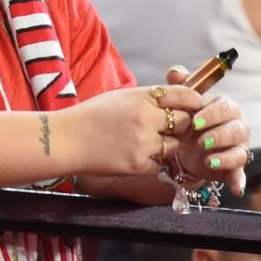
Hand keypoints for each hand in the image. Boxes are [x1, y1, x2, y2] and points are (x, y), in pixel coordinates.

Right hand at [64, 83, 204, 177]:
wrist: (66, 139)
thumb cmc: (92, 115)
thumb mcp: (121, 97)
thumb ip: (149, 99)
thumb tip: (176, 103)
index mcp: (142, 97)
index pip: (184, 96)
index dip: (193, 101)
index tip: (194, 106)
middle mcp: (146, 118)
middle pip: (185, 122)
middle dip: (180, 126)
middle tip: (166, 128)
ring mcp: (144, 143)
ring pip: (174, 146)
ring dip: (165, 145)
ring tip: (141, 141)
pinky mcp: (139, 165)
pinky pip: (159, 164)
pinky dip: (150, 161)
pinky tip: (131, 154)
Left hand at [165, 66, 250, 197]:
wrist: (184, 146)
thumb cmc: (186, 119)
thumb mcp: (181, 102)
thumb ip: (180, 85)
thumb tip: (175, 72)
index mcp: (226, 107)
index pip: (225, 107)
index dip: (211, 114)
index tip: (194, 121)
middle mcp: (237, 127)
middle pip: (237, 129)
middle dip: (219, 134)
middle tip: (201, 140)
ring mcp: (238, 148)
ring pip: (240, 152)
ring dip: (225, 156)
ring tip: (209, 160)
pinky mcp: (235, 168)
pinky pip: (241, 175)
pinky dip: (239, 182)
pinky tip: (235, 188)